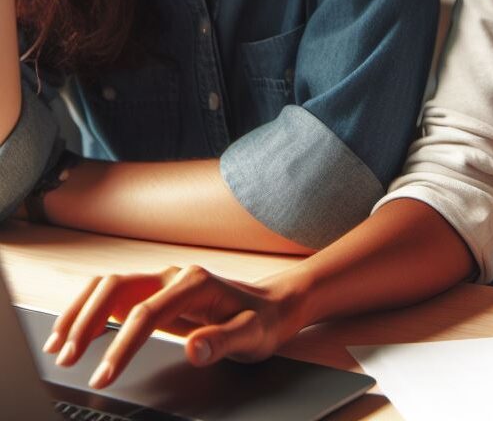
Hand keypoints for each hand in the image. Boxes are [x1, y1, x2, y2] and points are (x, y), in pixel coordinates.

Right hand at [43, 265, 300, 389]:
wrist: (274, 304)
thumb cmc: (264, 320)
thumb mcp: (253, 335)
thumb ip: (223, 341)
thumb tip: (194, 349)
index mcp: (196, 283)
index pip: (147, 312)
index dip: (122, 345)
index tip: (104, 375)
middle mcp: (174, 275)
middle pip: (118, 287)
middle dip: (88, 321)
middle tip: (69, 359)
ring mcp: (162, 280)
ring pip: (109, 285)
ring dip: (81, 312)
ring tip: (60, 347)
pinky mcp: (155, 291)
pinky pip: (114, 294)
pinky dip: (89, 309)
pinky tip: (74, 332)